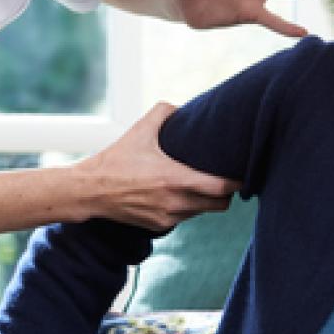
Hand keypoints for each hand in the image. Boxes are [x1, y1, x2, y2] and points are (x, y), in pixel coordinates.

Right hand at [80, 102, 238, 229]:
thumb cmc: (115, 160)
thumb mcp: (140, 130)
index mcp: (175, 179)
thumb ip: (164, 112)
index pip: (221, 188)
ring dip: (205, 201)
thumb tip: (182, 107)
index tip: (243, 173)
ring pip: (202, 212)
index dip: (236, 182)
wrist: (90, 191)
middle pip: (219, 205)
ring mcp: (168, 217)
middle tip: (224, 179)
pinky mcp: (159, 227)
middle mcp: (175, 202)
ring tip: (201, 184)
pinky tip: (180, 194)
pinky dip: (187, 207)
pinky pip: (184, 218)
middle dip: (225, 193)